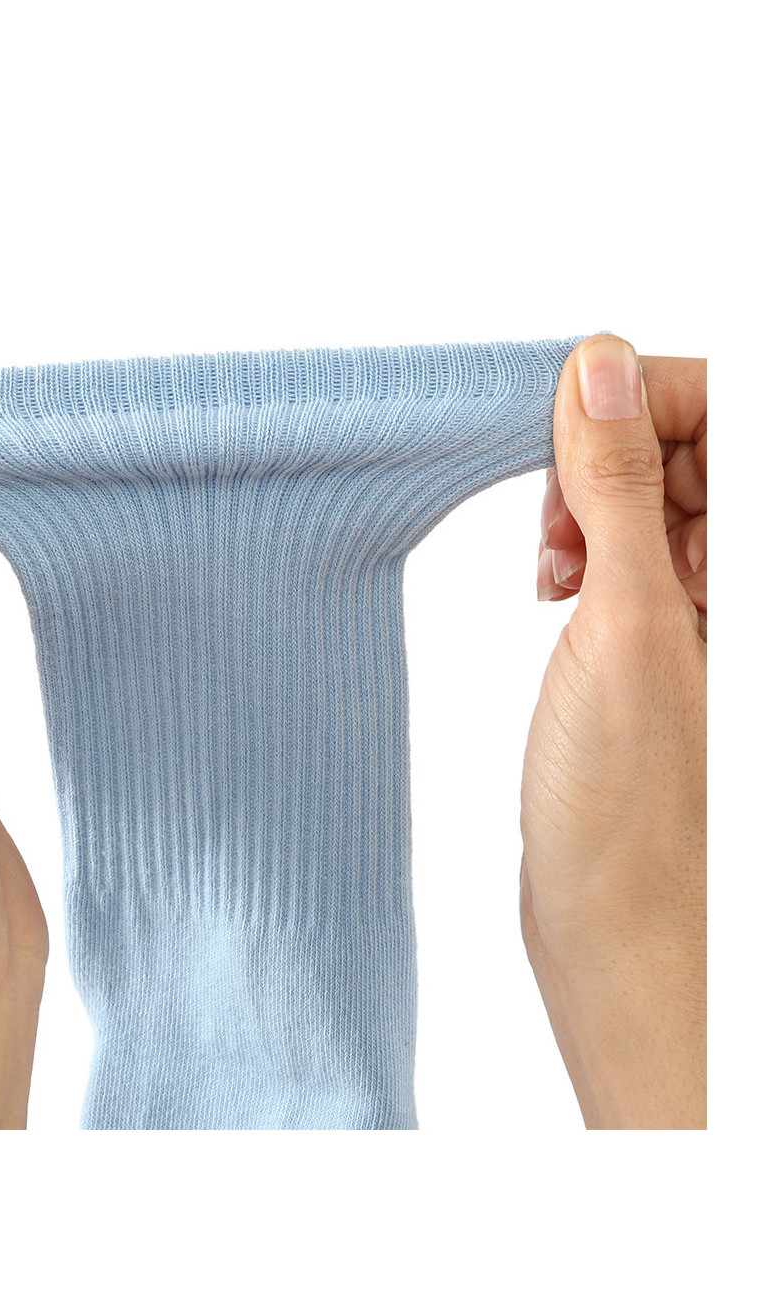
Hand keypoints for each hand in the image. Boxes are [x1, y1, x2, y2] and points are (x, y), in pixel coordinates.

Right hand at [521, 336, 705, 1127]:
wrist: (619, 930)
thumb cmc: (637, 813)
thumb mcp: (624, 621)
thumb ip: (620, 486)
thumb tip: (602, 366)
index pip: (726, 410)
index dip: (649, 399)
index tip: (577, 427)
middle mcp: (744, 586)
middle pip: (691, 446)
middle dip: (614, 458)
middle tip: (568, 528)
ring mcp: (710, 611)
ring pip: (655, 495)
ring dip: (593, 508)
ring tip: (558, 572)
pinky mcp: (665, 640)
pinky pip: (632, 550)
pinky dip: (587, 553)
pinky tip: (558, 592)